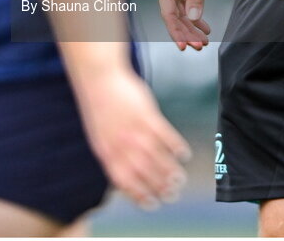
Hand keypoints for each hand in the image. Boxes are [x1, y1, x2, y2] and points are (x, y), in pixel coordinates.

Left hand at [76, 68, 190, 209]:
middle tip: (173, 194)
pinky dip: (176, 146)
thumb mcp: (99, 137)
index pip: (125, 181)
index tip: (153, 204)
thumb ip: (112, 157)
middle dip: (160, 186)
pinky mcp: (147, 114)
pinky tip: (184, 154)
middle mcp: (121, 144)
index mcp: (107, 152)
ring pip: (157, 157)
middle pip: (145, 172)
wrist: (99, 78)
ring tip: (180, 179)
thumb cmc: (100, 109)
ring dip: (171, 171)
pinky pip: (165, 135)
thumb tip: (122, 181)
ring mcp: (135, 129)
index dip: (140, 195)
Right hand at [155, 0, 211, 50]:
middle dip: (186, 34)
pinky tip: (205, 30)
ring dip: (191, 30)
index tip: (183, 46)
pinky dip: (196, 21)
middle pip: (174, 18)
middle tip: (199, 46)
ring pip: (181, 17)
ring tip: (204, 42)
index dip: (175, 31)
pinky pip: (186, 11)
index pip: (168, 14)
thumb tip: (194, 18)